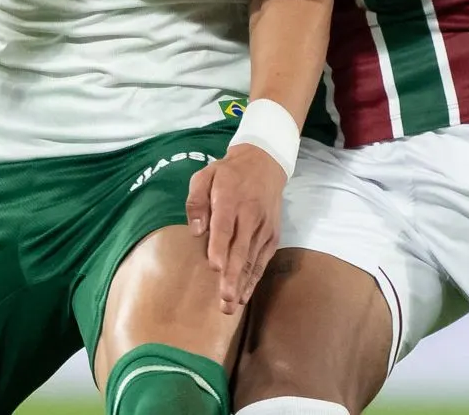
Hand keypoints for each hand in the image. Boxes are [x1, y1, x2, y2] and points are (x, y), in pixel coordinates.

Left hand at [185, 143, 285, 313]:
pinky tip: (244, 295)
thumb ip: (196, 200)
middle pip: (240, 248)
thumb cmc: (228, 173)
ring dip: (242, 283)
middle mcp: (250, 215)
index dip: (219, 247)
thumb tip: (196, 230)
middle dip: (232, 275)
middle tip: (224, 298)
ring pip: (252, 259)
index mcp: (230, 199)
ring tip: (231, 305)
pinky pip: (262, 260)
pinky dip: (254, 279)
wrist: (265, 164)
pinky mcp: (272, 236)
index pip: (225, 226)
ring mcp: (264, 227)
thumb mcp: (205, 175)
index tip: (214, 266)